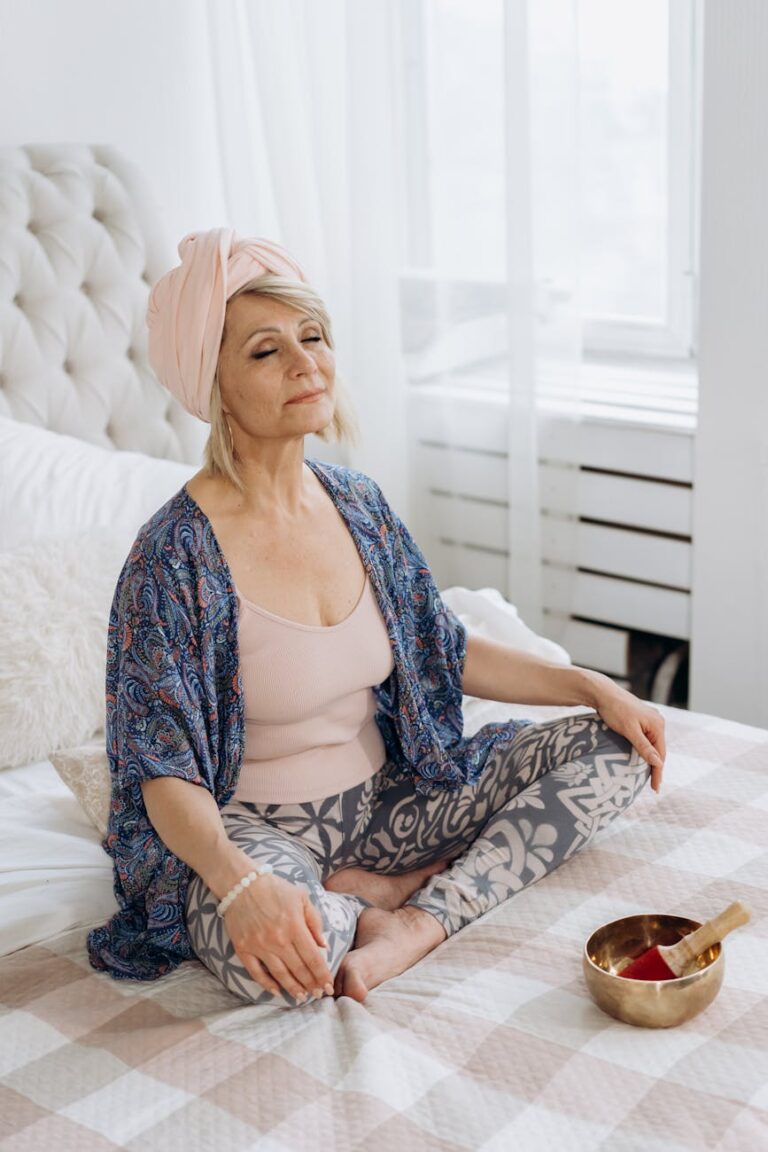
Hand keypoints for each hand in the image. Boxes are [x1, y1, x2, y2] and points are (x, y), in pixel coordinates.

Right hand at [223, 873, 333, 1001]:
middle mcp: (278, 939)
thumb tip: (324, 946)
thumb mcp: (302, 898)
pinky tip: (277, 991)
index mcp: (294, 926)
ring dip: (293, 988)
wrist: (242, 883)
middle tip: (319, 995)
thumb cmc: (275, 889)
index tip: (329, 986)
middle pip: (299, 969)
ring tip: (302, 997)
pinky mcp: (243, 949)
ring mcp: (259, 946)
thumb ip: (315, 922)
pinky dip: (267, 985)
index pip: (313, 958)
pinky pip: (256, 973)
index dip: (323, 975)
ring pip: (280, 975)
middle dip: (311, 985)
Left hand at [591, 681, 665, 792]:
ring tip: (648, 777)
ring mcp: (650, 720)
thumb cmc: (615, 710)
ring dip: (651, 759)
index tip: (655, 788)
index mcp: (658, 724)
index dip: (658, 772)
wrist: (603, 693)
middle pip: (659, 750)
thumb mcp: (629, 730)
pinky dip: (645, 750)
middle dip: (656, 767)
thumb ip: (643, 747)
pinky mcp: (642, 719)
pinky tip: (642, 759)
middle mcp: (658, 721)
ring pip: (653, 744)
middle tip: (653, 787)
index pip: (660, 754)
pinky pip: (647, 739)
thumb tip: (658, 763)